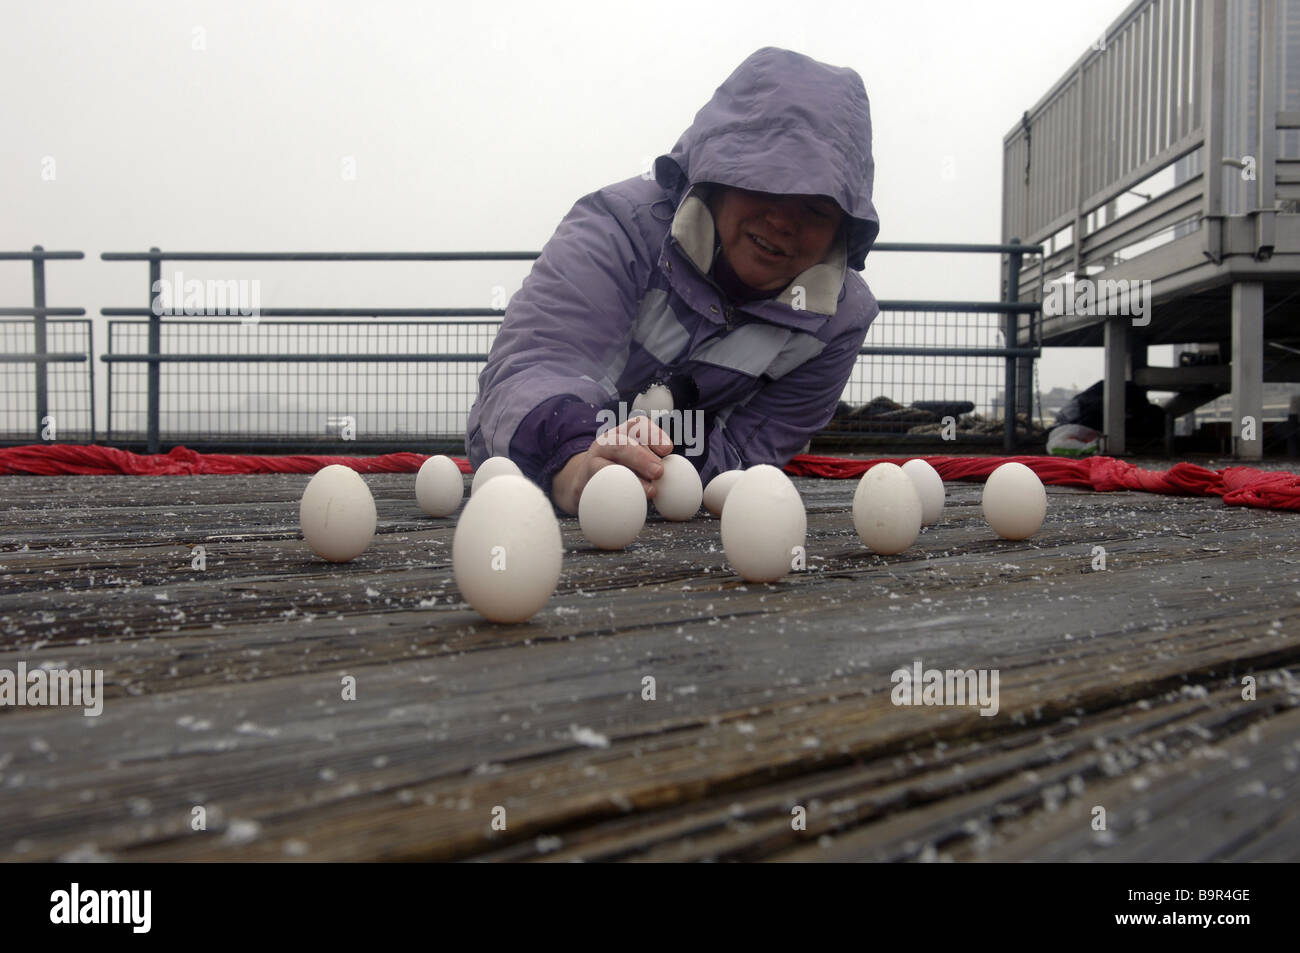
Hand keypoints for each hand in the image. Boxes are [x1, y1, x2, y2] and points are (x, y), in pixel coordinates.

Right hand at [551, 416, 673, 514]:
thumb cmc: (619, 475)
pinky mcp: (582, 482)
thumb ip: (652, 466)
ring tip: (651, 491)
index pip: (637, 426)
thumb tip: (676, 477)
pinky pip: (596, 486)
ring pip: (606, 464)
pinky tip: (629, 502)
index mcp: (622, 434)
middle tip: (659, 472)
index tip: (668, 450)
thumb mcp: (635, 464)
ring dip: (630, 477)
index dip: (653, 434)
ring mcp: (591, 461)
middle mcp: (605, 443)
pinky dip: (614, 493)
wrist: (584, 487)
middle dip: (642, 457)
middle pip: (621, 443)